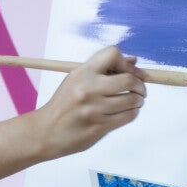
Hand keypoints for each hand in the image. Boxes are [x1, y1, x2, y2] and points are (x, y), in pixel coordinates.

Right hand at [33, 44, 145, 158]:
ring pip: (132, 100)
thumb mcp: (76, 80)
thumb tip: (134, 61)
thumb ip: (103, 70)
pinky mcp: (99, 127)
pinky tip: (127, 112)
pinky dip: (133, 113)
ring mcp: (94, 109)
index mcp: (82, 73)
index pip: (113, 54)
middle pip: (129, 80)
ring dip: (138, 101)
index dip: (126, 63)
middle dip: (140, 85)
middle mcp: (88, 89)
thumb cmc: (64, 104)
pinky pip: (128, 116)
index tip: (128, 72)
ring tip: (134, 102)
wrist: (46, 132)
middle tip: (140, 90)